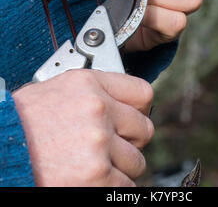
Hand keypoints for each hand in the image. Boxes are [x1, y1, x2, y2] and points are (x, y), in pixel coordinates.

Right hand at [13, 70, 153, 186]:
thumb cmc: (20, 123)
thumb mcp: (56, 90)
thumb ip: (92, 93)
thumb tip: (118, 103)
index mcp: (88, 84)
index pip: (142, 93)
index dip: (138, 110)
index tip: (131, 119)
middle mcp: (98, 109)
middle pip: (144, 128)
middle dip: (129, 141)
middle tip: (108, 147)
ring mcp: (99, 143)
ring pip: (136, 161)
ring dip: (118, 167)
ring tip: (91, 164)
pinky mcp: (97, 175)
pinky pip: (125, 186)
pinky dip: (110, 187)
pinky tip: (87, 179)